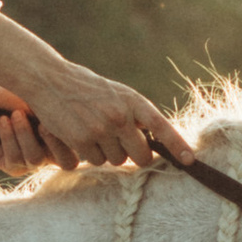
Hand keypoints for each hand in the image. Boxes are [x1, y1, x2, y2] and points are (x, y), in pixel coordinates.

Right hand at [0, 23, 194, 176]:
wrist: (50, 80)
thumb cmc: (87, 88)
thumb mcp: (117, 94)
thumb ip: (135, 115)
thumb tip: (155, 144)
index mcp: (133, 102)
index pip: (162, 127)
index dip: (178, 146)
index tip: (191, 161)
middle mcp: (120, 117)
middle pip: (140, 157)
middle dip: (134, 157)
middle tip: (123, 147)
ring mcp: (100, 130)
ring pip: (114, 161)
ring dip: (106, 153)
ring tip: (93, 132)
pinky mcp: (81, 141)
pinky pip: (93, 161)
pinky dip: (87, 154)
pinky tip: (78, 135)